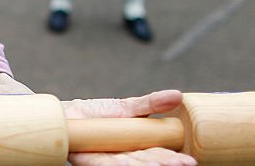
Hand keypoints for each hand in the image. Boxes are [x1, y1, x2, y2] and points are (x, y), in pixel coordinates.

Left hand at [64, 90, 195, 165]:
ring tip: (160, 164)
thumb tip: (177, 95)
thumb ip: (150, 104)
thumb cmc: (96, 114)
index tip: (189, 160)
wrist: (65, 115)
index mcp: (137, 146)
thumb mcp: (126, 107)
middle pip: (147, 162)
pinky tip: (131, 165)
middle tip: (182, 163)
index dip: (174, 158)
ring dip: (147, 165)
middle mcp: (125, 157)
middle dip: (165, 163)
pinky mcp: (92, 162)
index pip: (159, 155)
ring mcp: (109, 161)